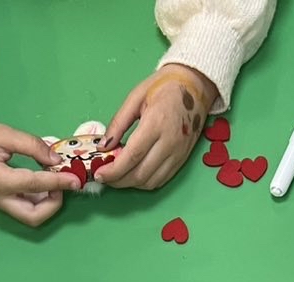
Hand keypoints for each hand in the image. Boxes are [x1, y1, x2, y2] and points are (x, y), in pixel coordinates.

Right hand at [0, 113, 80, 226]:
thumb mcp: (5, 133)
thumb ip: (32, 146)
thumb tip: (56, 160)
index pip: (35, 185)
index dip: (58, 182)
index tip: (74, 179)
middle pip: (34, 216)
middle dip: (53, 204)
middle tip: (61, 183)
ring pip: (30, 216)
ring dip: (47, 203)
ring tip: (53, 180)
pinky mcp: (0, 201)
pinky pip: (24, 208)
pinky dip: (38, 200)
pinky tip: (43, 183)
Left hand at [98, 65, 215, 189]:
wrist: (195, 84)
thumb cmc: (164, 86)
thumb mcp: (136, 97)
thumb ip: (118, 123)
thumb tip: (104, 146)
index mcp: (156, 123)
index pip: (132, 156)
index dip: (113, 170)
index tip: (99, 174)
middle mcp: (169, 142)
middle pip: (140, 174)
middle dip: (118, 181)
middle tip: (104, 177)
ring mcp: (178, 153)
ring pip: (150, 182)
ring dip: (131, 184)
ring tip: (117, 176)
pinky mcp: (182, 159)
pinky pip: (161, 180)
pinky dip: (145, 182)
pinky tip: (134, 174)